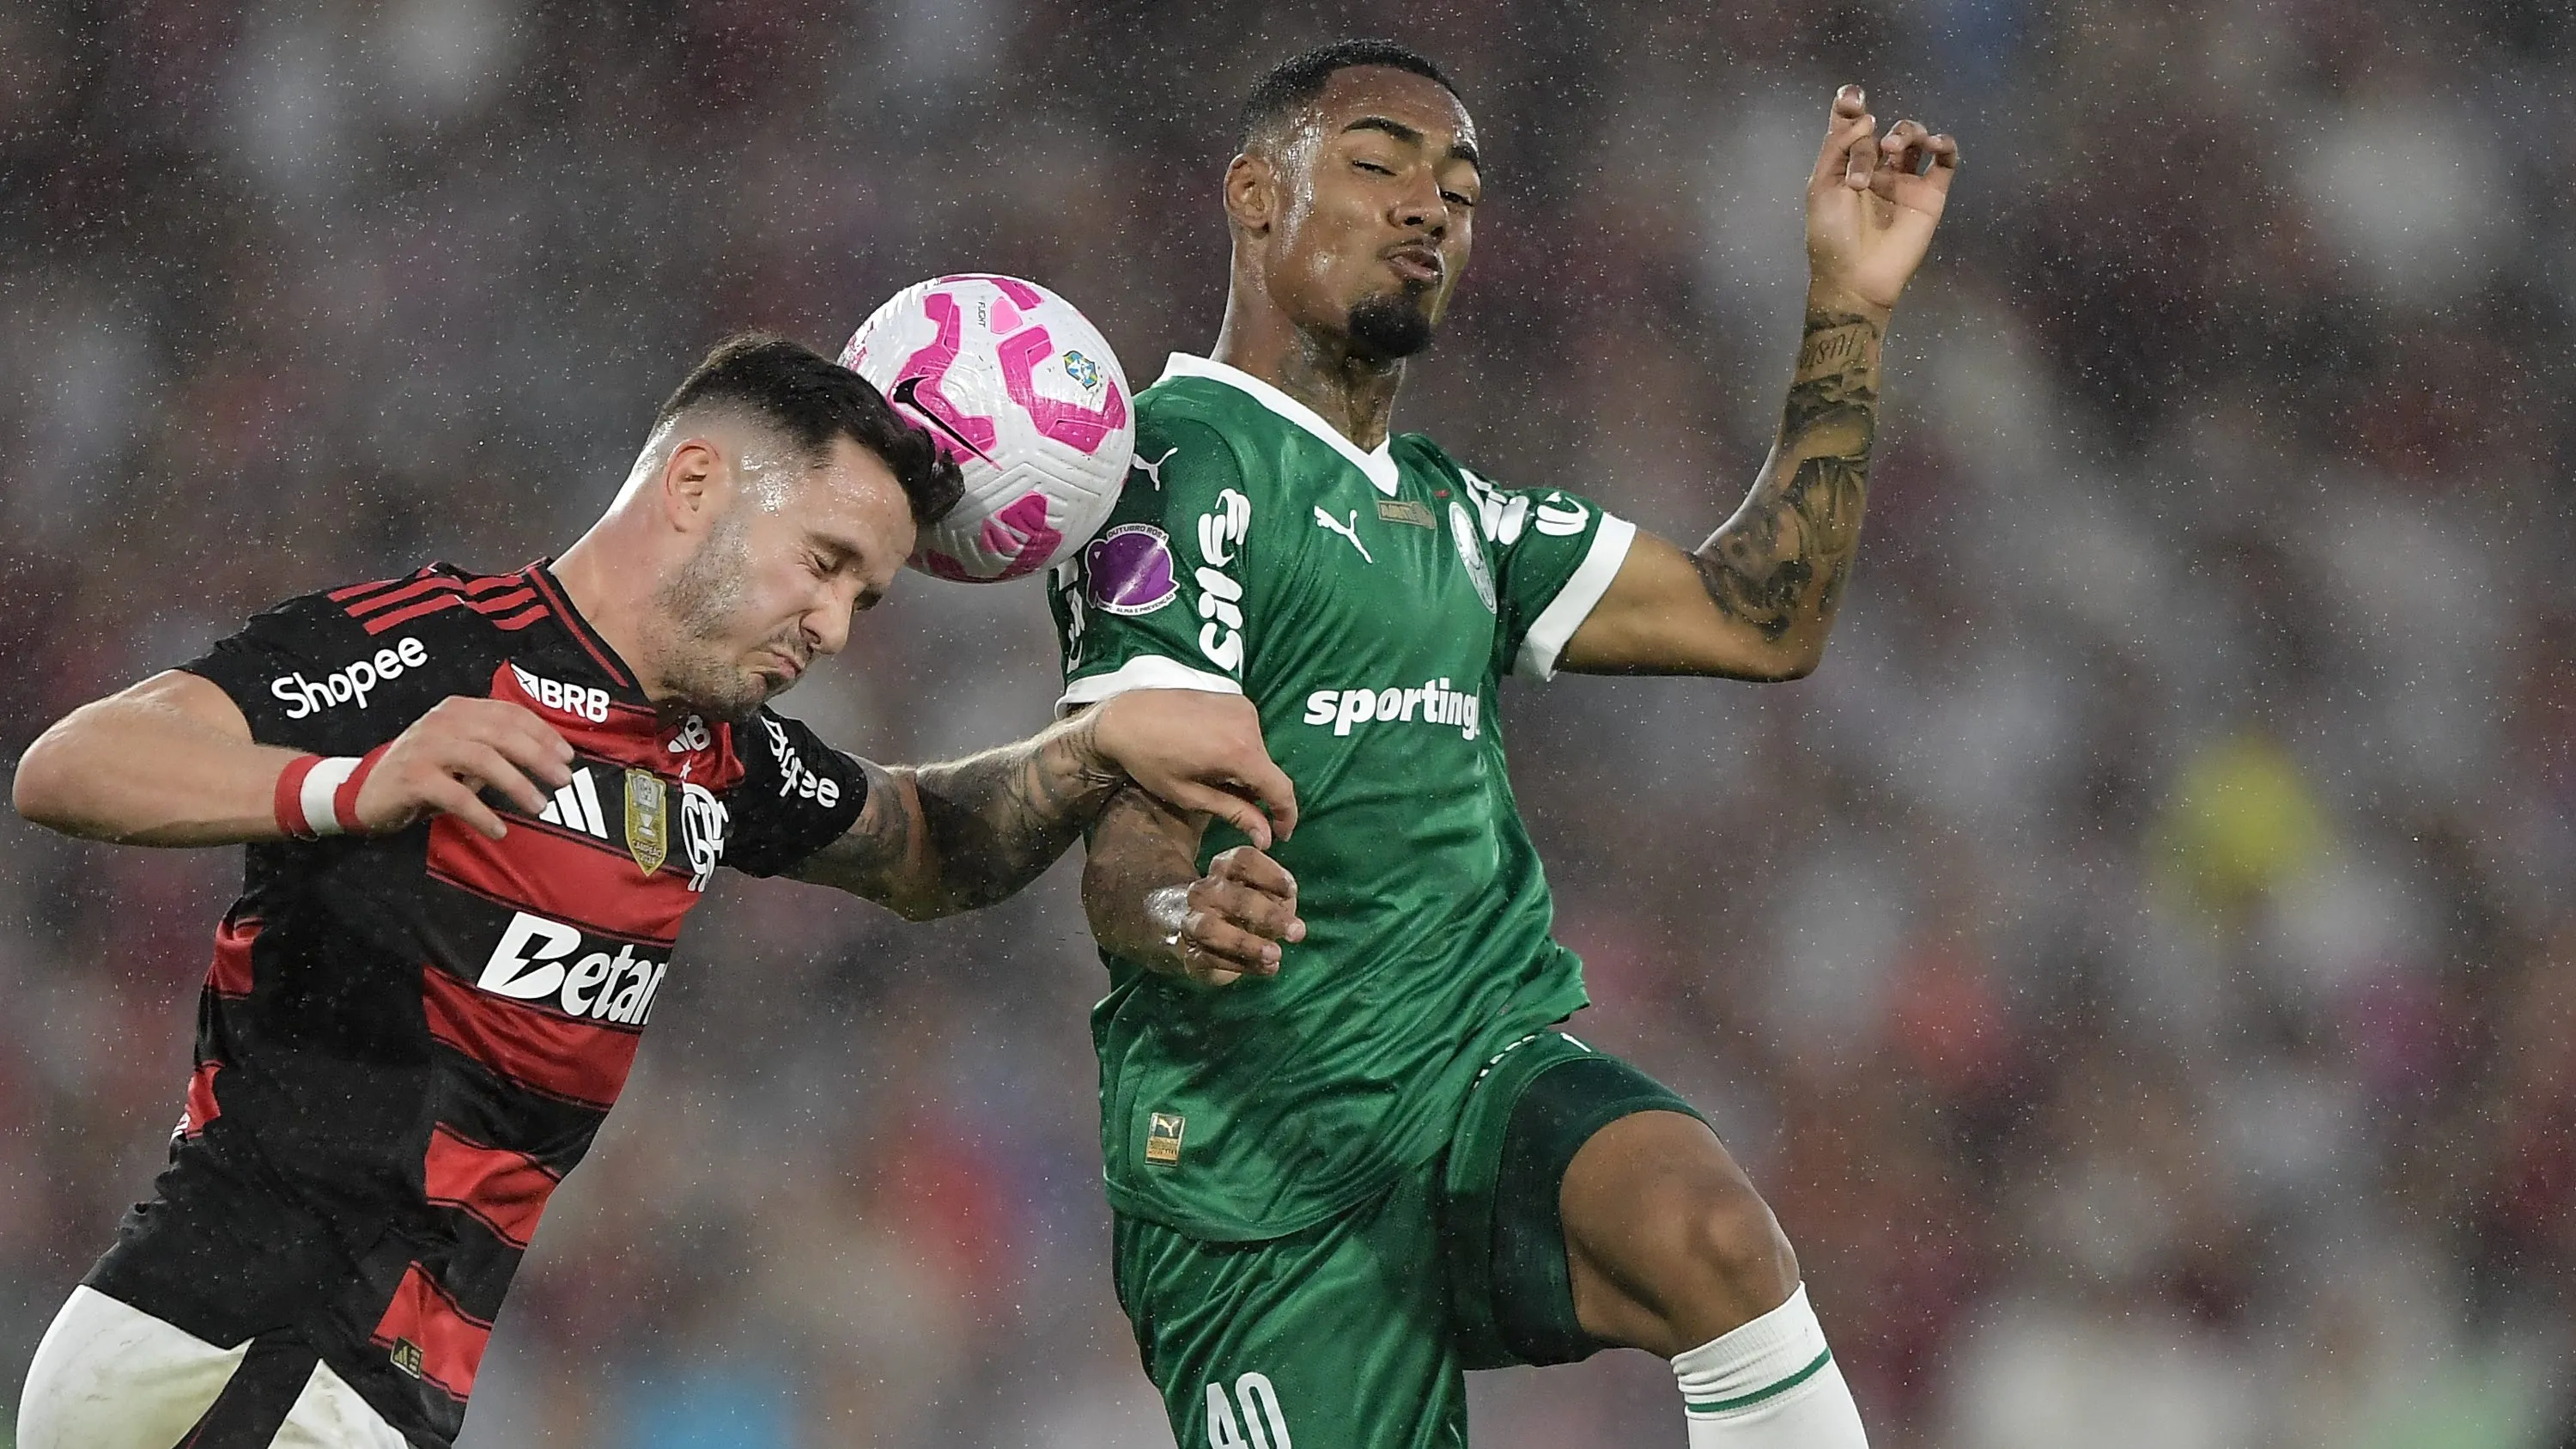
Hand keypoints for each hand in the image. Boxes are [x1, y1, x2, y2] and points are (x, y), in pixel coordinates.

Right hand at [355, 697, 574, 839]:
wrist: (365, 791)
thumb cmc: (425, 773)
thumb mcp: (461, 752)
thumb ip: (496, 748)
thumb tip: (550, 761)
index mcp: (459, 709)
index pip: (510, 713)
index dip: (544, 733)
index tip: (569, 756)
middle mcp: (442, 722)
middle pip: (501, 733)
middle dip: (538, 756)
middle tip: (564, 781)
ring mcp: (425, 748)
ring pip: (482, 759)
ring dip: (516, 783)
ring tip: (540, 806)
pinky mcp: (412, 777)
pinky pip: (455, 795)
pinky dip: (482, 813)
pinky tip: (499, 829)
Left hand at [1090, 690, 1298, 846]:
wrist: (1124, 716)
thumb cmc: (1149, 760)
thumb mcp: (1189, 794)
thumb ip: (1234, 813)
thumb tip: (1267, 837)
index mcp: (1239, 752)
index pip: (1281, 789)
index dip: (1286, 816)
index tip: (1280, 834)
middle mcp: (1248, 724)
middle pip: (1269, 770)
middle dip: (1258, 793)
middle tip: (1233, 807)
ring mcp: (1243, 707)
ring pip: (1260, 752)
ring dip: (1248, 771)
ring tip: (1215, 778)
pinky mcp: (1235, 699)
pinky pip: (1249, 733)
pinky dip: (1241, 750)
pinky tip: (1213, 757)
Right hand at [1162, 845, 1305, 986]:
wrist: (1202, 938)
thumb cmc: (1244, 910)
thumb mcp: (1266, 896)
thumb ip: (1279, 896)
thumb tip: (1287, 906)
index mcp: (1224, 868)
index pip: (1243, 860)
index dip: (1269, 874)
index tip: (1291, 891)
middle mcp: (1204, 891)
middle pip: (1234, 897)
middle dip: (1269, 915)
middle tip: (1298, 932)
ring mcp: (1192, 922)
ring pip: (1211, 929)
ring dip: (1247, 944)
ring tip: (1276, 955)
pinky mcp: (1192, 953)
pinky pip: (1212, 959)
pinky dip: (1244, 965)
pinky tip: (1268, 968)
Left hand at [1806, 85, 1958, 316]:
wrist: (1856, 276)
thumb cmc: (1832, 235)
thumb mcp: (1821, 187)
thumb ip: (1838, 146)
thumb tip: (1867, 119)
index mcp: (1845, 165)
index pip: (1852, 124)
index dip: (1852, 104)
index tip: (1852, 95)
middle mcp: (1877, 168)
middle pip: (1881, 131)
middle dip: (1872, 136)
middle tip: (1865, 163)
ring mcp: (1905, 180)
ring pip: (1914, 137)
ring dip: (1906, 132)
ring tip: (1893, 149)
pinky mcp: (1931, 194)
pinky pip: (1946, 160)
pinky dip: (1945, 144)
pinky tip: (1935, 143)